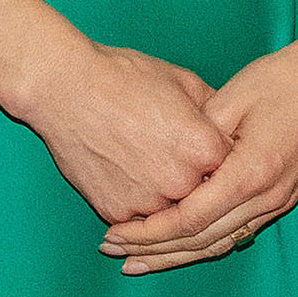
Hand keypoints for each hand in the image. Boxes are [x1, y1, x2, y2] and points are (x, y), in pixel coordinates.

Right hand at [6, 39, 232, 223]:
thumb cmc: (124, 78)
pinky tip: (127, 176)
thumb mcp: (184, 82)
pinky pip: (138, 218)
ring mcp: (148, 202)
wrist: (66, 88)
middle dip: (195, 180)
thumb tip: (231, 128)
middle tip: (174, 158)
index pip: (231, 167)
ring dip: (168, 198)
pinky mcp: (116, 212)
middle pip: (203, 195)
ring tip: (149, 165)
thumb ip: (216, 111)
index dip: (221, 158)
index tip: (208, 148)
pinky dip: (136, 204)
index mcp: (205, 149)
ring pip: (171, 212)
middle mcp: (181, 183)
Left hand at [103, 24, 297, 273]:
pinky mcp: (285, 196)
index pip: (190, 220)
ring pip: (221, 243)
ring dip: (178, 254)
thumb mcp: (233, 98)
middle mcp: (269, 197)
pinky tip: (182, 246)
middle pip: (202, 241)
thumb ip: (197, 136)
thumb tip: (165, 167)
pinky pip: (238, 231)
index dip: (149, 232)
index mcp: (252, 173)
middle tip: (114, 252)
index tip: (114, 233)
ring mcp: (280, 200)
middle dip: (154, 250)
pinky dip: (205, 242)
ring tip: (139, 260)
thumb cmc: (286, 78)